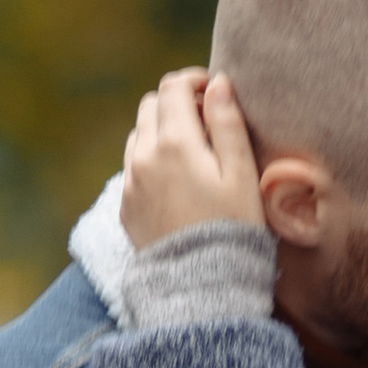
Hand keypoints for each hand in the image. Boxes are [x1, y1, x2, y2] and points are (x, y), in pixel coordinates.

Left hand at [120, 67, 265, 249]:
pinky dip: (150, 161)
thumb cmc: (233, 230)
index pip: (173, 87)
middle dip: (176, 103)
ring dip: (160, 131)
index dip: (193, 80)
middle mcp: (144, 157)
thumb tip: (219, 83)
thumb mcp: (242, 175)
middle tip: (204, 120)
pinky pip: (133, 169)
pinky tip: (175, 182)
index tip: (212, 91)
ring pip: (138, 135)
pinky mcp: (126, 207)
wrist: (201, 287)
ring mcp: (131, 183)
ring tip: (189, 152)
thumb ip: (228, 124)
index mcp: (176, 142)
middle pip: (151, 106)